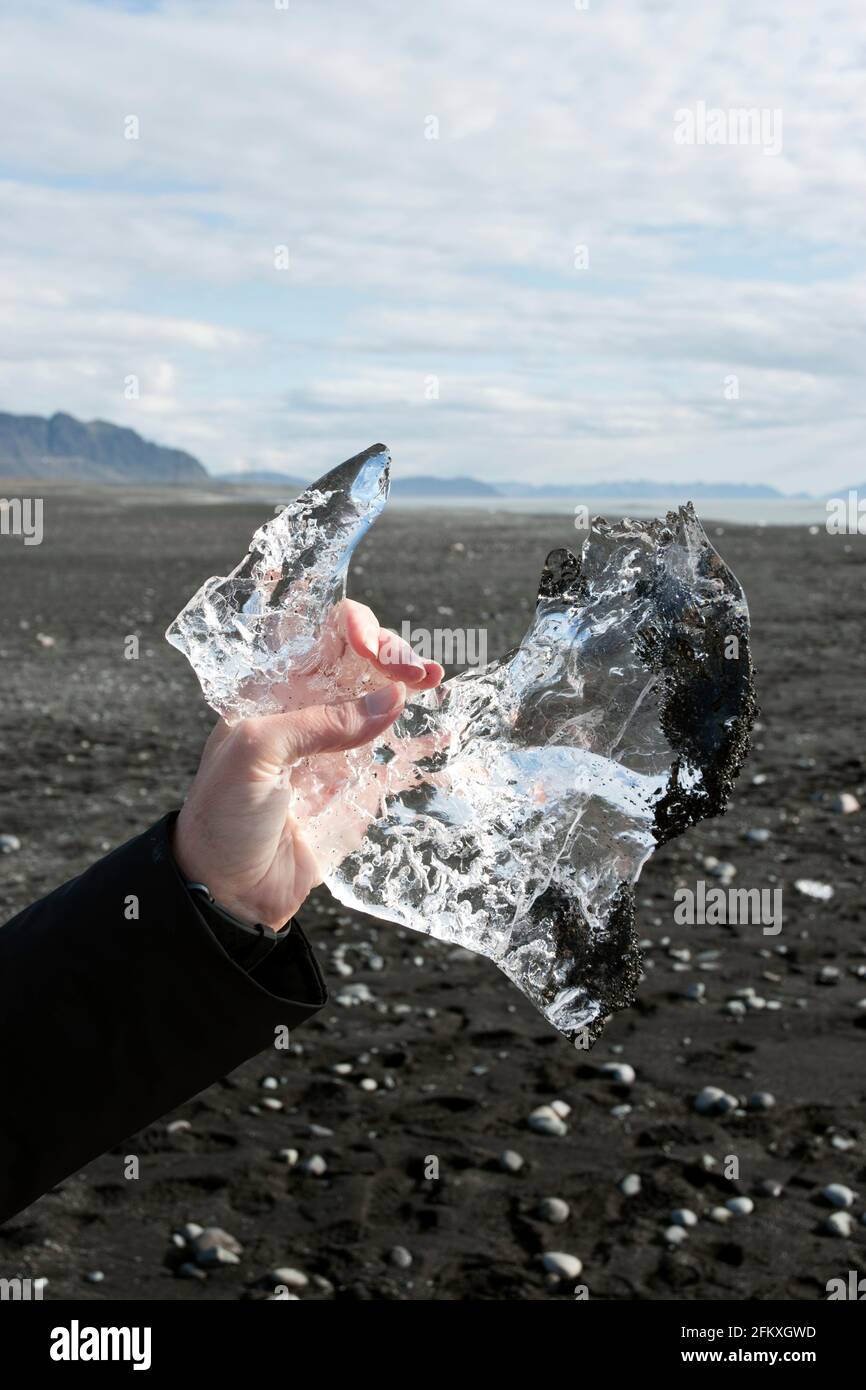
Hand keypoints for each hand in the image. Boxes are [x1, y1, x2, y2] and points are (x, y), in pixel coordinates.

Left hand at [172, 600, 442, 928]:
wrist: (230, 892)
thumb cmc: (223, 817)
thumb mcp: (255, 755)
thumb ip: (319, 722)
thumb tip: (391, 699)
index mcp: (273, 692)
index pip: (317, 635)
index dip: (350, 628)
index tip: (371, 648)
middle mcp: (308, 710)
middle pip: (359, 658)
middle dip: (389, 651)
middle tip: (414, 670)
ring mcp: (338, 747)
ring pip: (384, 696)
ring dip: (411, 680)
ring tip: (434, 678)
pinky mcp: (360, 785)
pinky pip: (399, 752)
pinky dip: (424, 738)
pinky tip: (444, 727)